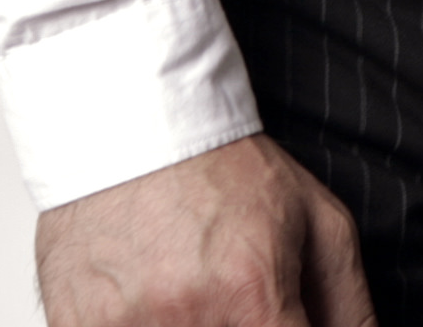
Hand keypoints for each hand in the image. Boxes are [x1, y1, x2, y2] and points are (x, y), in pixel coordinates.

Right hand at [35, 135, 373, 326]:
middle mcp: (186, 318)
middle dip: (245, 326)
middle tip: (237, 301)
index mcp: (252, 296)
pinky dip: (140, 324)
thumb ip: (350, 308)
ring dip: (192, 325)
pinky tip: (150, 299)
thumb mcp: (317, 223)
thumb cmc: (225, 170)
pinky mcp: (73, 325)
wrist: (128, 117)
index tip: (285, 322)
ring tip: (191, 291)